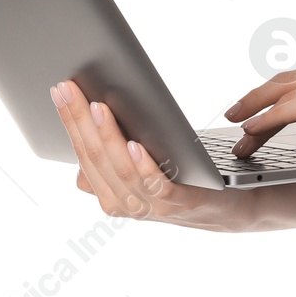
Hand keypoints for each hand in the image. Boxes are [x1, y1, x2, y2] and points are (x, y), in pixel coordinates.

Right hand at [50, 79, 253, 230]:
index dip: (70, 123)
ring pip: (121, 171)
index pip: (83, 155)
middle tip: (70, 89)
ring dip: (108, 138)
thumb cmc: (185, 177)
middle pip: (97, 160)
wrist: (235, 206)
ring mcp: (154, 207)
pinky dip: (143, 167)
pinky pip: (156, 187)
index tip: (60, 90)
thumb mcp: (143, 163)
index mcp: (113, 194)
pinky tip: (135, 145)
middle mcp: (127, 204)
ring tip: (99, 109)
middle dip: (79, 123)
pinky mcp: (184, 203)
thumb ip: (115, 152)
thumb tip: (87, 118)